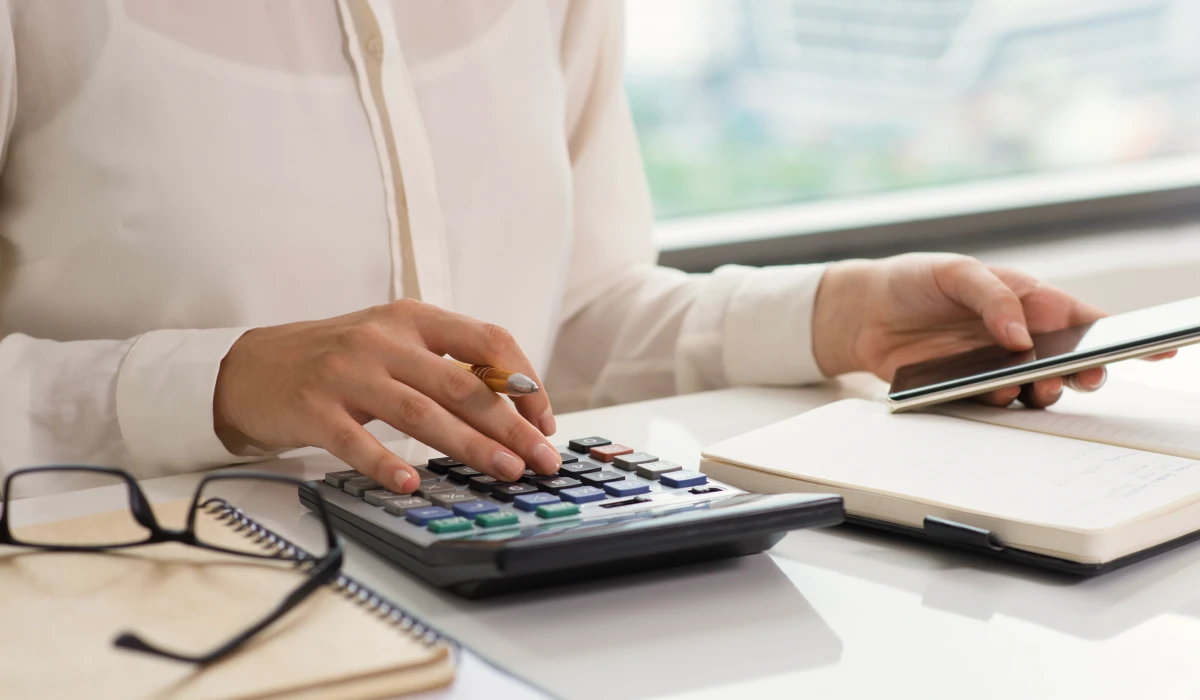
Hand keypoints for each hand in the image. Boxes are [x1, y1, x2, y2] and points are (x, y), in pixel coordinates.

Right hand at [213, 300, 561, 492]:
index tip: (544, 419)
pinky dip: (384, 463)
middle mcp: (383, 341)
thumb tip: (513, 403)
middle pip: (462, 384)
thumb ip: (445, 364)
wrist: (252, 368)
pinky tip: (409, 484)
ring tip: (505, 471)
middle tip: (541, 459)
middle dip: (511, 425)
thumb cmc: (336, 359)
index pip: (487, 341)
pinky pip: (355, 440)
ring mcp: (347, 374)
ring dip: (469, 445)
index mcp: (412, 319)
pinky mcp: (314, 409)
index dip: (524, 381)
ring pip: (421, 412)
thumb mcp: (394, 344)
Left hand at [811, 253, 1166, 407]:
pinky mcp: (969, 388)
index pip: (1086, 319)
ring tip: (1033, 384)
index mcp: (1029, 301)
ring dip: (1043, 391)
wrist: (863, 313)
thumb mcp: (953, 273)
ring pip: (1038, 389)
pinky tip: (996, 393)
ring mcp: (996, 366)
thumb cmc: (914, 281)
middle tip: (1084, 377)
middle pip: (1071, 362)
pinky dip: (1003, 402)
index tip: (1158, 348)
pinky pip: (997, 403)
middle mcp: (1020, 337)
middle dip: (1086, 372)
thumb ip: (991, 297)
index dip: (1122, 335)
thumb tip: (1021, 334)